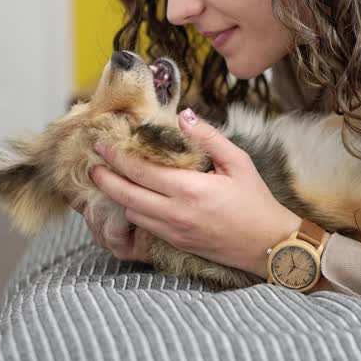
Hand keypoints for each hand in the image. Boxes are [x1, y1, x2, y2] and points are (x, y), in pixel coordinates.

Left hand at [89, 108, 301, 277]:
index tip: (102, 144)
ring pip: (130, 212)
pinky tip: (131, 197)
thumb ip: (209, 137)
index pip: (140, 171)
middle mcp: (176, 213)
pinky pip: (143, 225)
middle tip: (92, 163)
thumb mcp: (239, 162)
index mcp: (190, 190)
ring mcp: (173, 231)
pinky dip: (132, 209)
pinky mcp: (174, 243)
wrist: (268, 245)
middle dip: (104, 178)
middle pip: (125, 195)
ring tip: (109, 178)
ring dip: (117, 195)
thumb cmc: (256, 200)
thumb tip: (184, 116)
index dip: (116, 157)